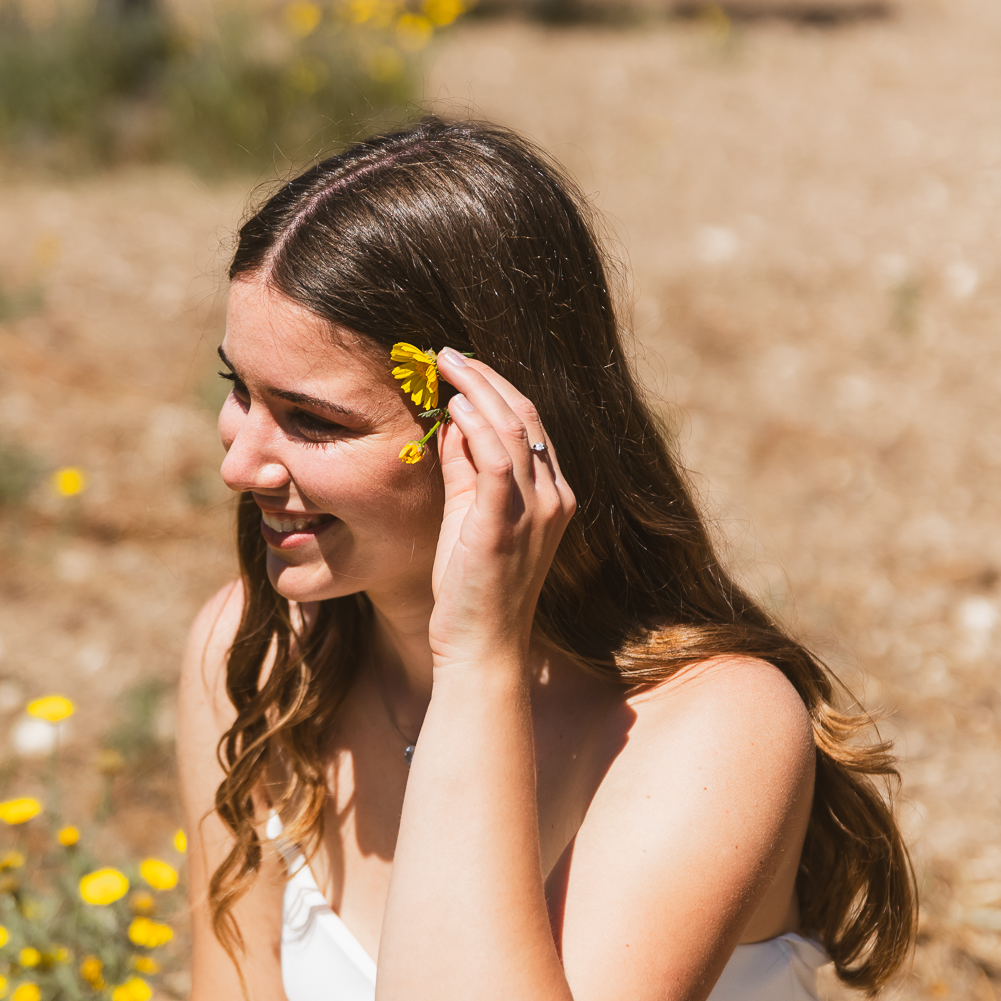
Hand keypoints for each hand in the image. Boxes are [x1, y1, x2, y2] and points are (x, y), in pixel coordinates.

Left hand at [428, 349, 575, 669]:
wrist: (480, 648)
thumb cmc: (470, 589)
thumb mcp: (468, 517)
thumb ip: (464, 468)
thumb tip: (451, 420)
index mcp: (553, 495)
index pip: (532, 425)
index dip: (497, 388)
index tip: (462, 365)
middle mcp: (555, 497)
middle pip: (527, 416)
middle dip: (486, 377)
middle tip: (448, 352)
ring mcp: (537, 510)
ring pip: (514, 428)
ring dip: (477, 388)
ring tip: (445, 363)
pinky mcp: (508, 522)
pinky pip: (498, 458)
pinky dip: (476, 424)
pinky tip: (452, 405)